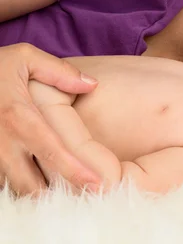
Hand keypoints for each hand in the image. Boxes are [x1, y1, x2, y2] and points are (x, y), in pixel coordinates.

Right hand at [0, 43, 101, 194]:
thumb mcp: (24, 58)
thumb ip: (59, 71)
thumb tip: (91, 84)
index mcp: (19, 117)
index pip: (52, 152)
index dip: (75, 171)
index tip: (98, 184)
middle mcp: (2, 142)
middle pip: (32, 182)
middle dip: (57, 196)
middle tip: (87, 198)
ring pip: (15, 188)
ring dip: (38, 195)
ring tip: (66, 199)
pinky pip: (2, 183)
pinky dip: (20, 189)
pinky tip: (41, 188)